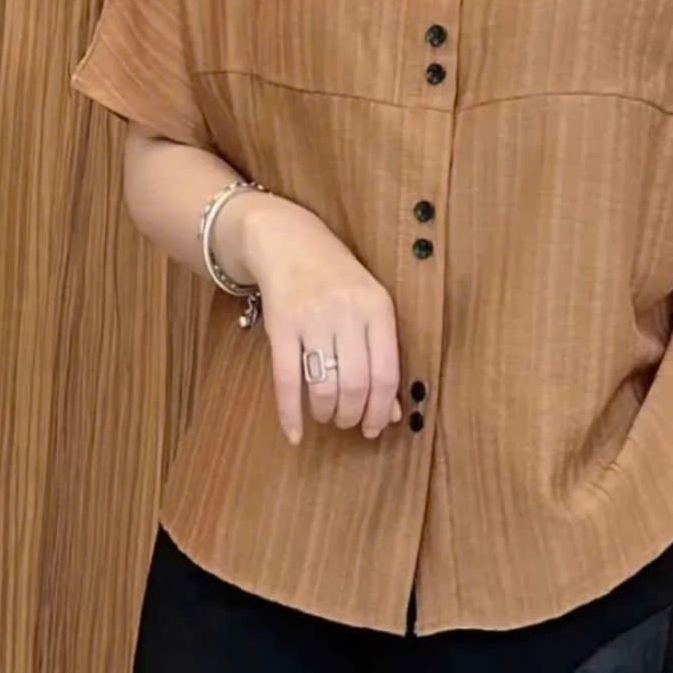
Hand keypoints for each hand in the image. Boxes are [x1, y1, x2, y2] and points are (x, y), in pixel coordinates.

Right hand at [236, 196, 402, 445]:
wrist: (289, 240)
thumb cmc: (338, 278)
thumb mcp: (369, 305)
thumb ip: (382, 353)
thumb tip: (392, 413)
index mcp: (378, 306)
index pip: (386, 372)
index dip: (380, 409)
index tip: (374, 427)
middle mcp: (347, 311)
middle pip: (354, 384)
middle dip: (351, 415)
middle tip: (347, 423)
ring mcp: (312, 317)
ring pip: (323, 386)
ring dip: (326, 413)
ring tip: (326, 416)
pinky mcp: (281, 324)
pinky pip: (286, 379)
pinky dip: (290, 413)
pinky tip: (294, 432)